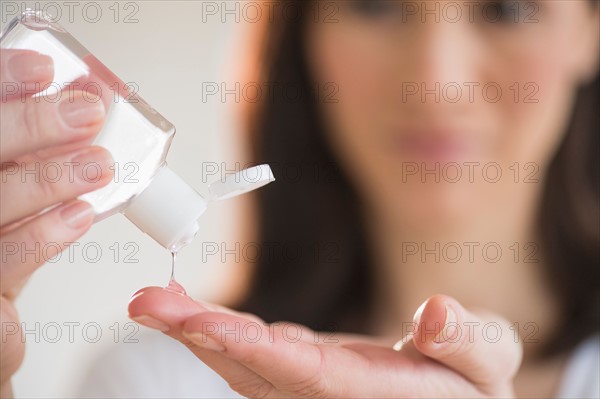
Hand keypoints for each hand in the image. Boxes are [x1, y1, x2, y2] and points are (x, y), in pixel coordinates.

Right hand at [0, 49, 111, 395]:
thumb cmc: (1, 239)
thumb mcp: (14, 188)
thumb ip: (31, 153)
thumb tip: (86, 104)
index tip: (43, 67)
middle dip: (29, 125)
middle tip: (85, 112)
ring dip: (48, 179)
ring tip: (99, 164)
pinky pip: (5, 263)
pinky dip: (42, 236)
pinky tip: (79, 216)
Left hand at [129, 290, 522, 397]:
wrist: (453, 396)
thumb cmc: (471, 383)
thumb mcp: (487, 359)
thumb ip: (467, 341)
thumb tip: (435, 312)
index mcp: (368, 393)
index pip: (303, 373)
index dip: (251, 348)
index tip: (201, 323)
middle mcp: (325, 393)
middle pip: (253, 370)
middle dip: (198, 336)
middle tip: (147, 302)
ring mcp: (308, 382)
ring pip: (242, 363)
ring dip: (194, 331)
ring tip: (152, 301)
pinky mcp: (302, 369)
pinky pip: (252, 353)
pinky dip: (218, 330)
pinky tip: (188, 311)